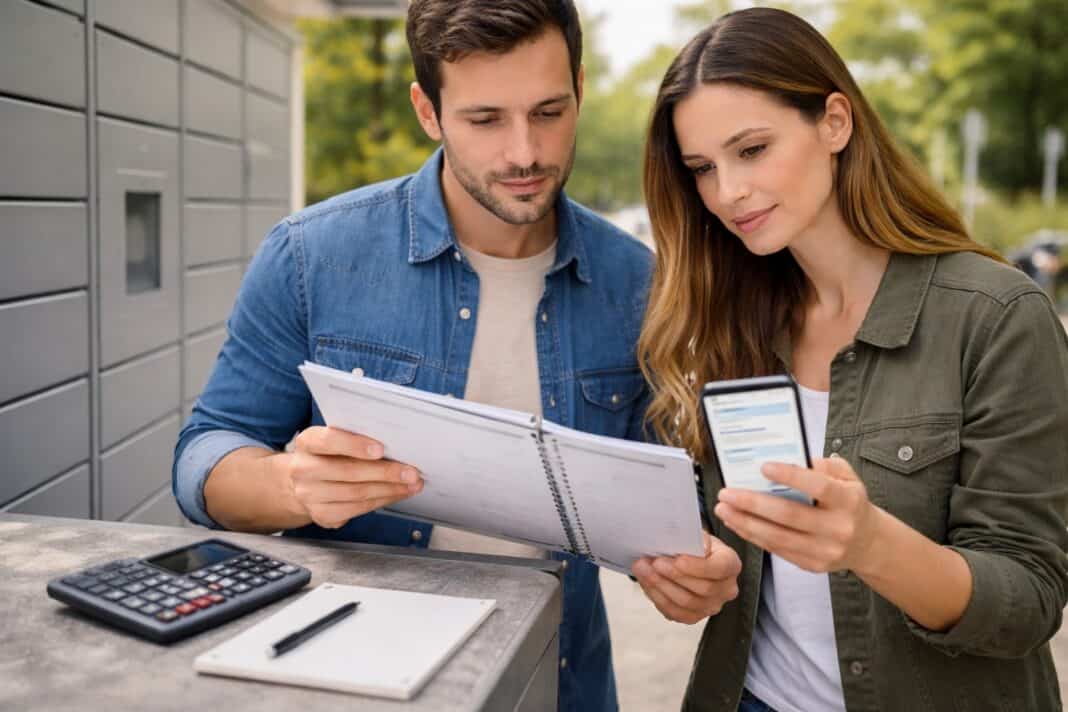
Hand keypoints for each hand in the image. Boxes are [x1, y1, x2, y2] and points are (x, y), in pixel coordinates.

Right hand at [278, 426, 423, 528]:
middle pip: (348, 471)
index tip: (381, 449)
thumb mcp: (335, 440)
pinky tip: (397, 494)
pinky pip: (357, 509)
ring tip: (412, 484)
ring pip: (356, 493)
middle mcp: (303, 469)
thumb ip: (357, 439)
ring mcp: (310, 495)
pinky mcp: (321, 515)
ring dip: (390, 489)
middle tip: (412, 472)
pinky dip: (382, 500)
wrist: (304, 482)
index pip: (328, 441)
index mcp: (307, 443)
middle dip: (385, 472)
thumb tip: (396, 444)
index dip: (354, 445)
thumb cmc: (329, 455)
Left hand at [631, 531, 741, 623]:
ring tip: (643, 569)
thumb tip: (700, 546)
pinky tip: (647, 583)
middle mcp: (726, 589)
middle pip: (703, 588)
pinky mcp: (694, 616)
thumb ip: (697, 538)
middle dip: (674, 575)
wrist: (688, 558)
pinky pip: (675, 613)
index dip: (698, 566)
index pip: (720, 568)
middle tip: (653, 563)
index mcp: (731, 564)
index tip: (678, 559)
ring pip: (687, 603)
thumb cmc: (693, 545)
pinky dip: (658, 598)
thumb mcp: (697, 534)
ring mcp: (711, 605)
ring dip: (661, 586)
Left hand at [714, 456, 880, 573]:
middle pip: (789, 515)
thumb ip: (824, 466)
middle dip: (753, 503)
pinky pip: (777, 549)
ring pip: (778, 537)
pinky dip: (753, 536)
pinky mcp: (812, 565)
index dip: (791, 476)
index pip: (818, 487)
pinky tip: (737, 523)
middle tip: (727, 492)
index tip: (764, 467)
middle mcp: (838, 528)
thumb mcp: (847, 477)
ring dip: (745, 523)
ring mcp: (825, 550)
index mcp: (848, 501)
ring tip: (723, 509)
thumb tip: (792, 458)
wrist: (867, 544)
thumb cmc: (849, 503)